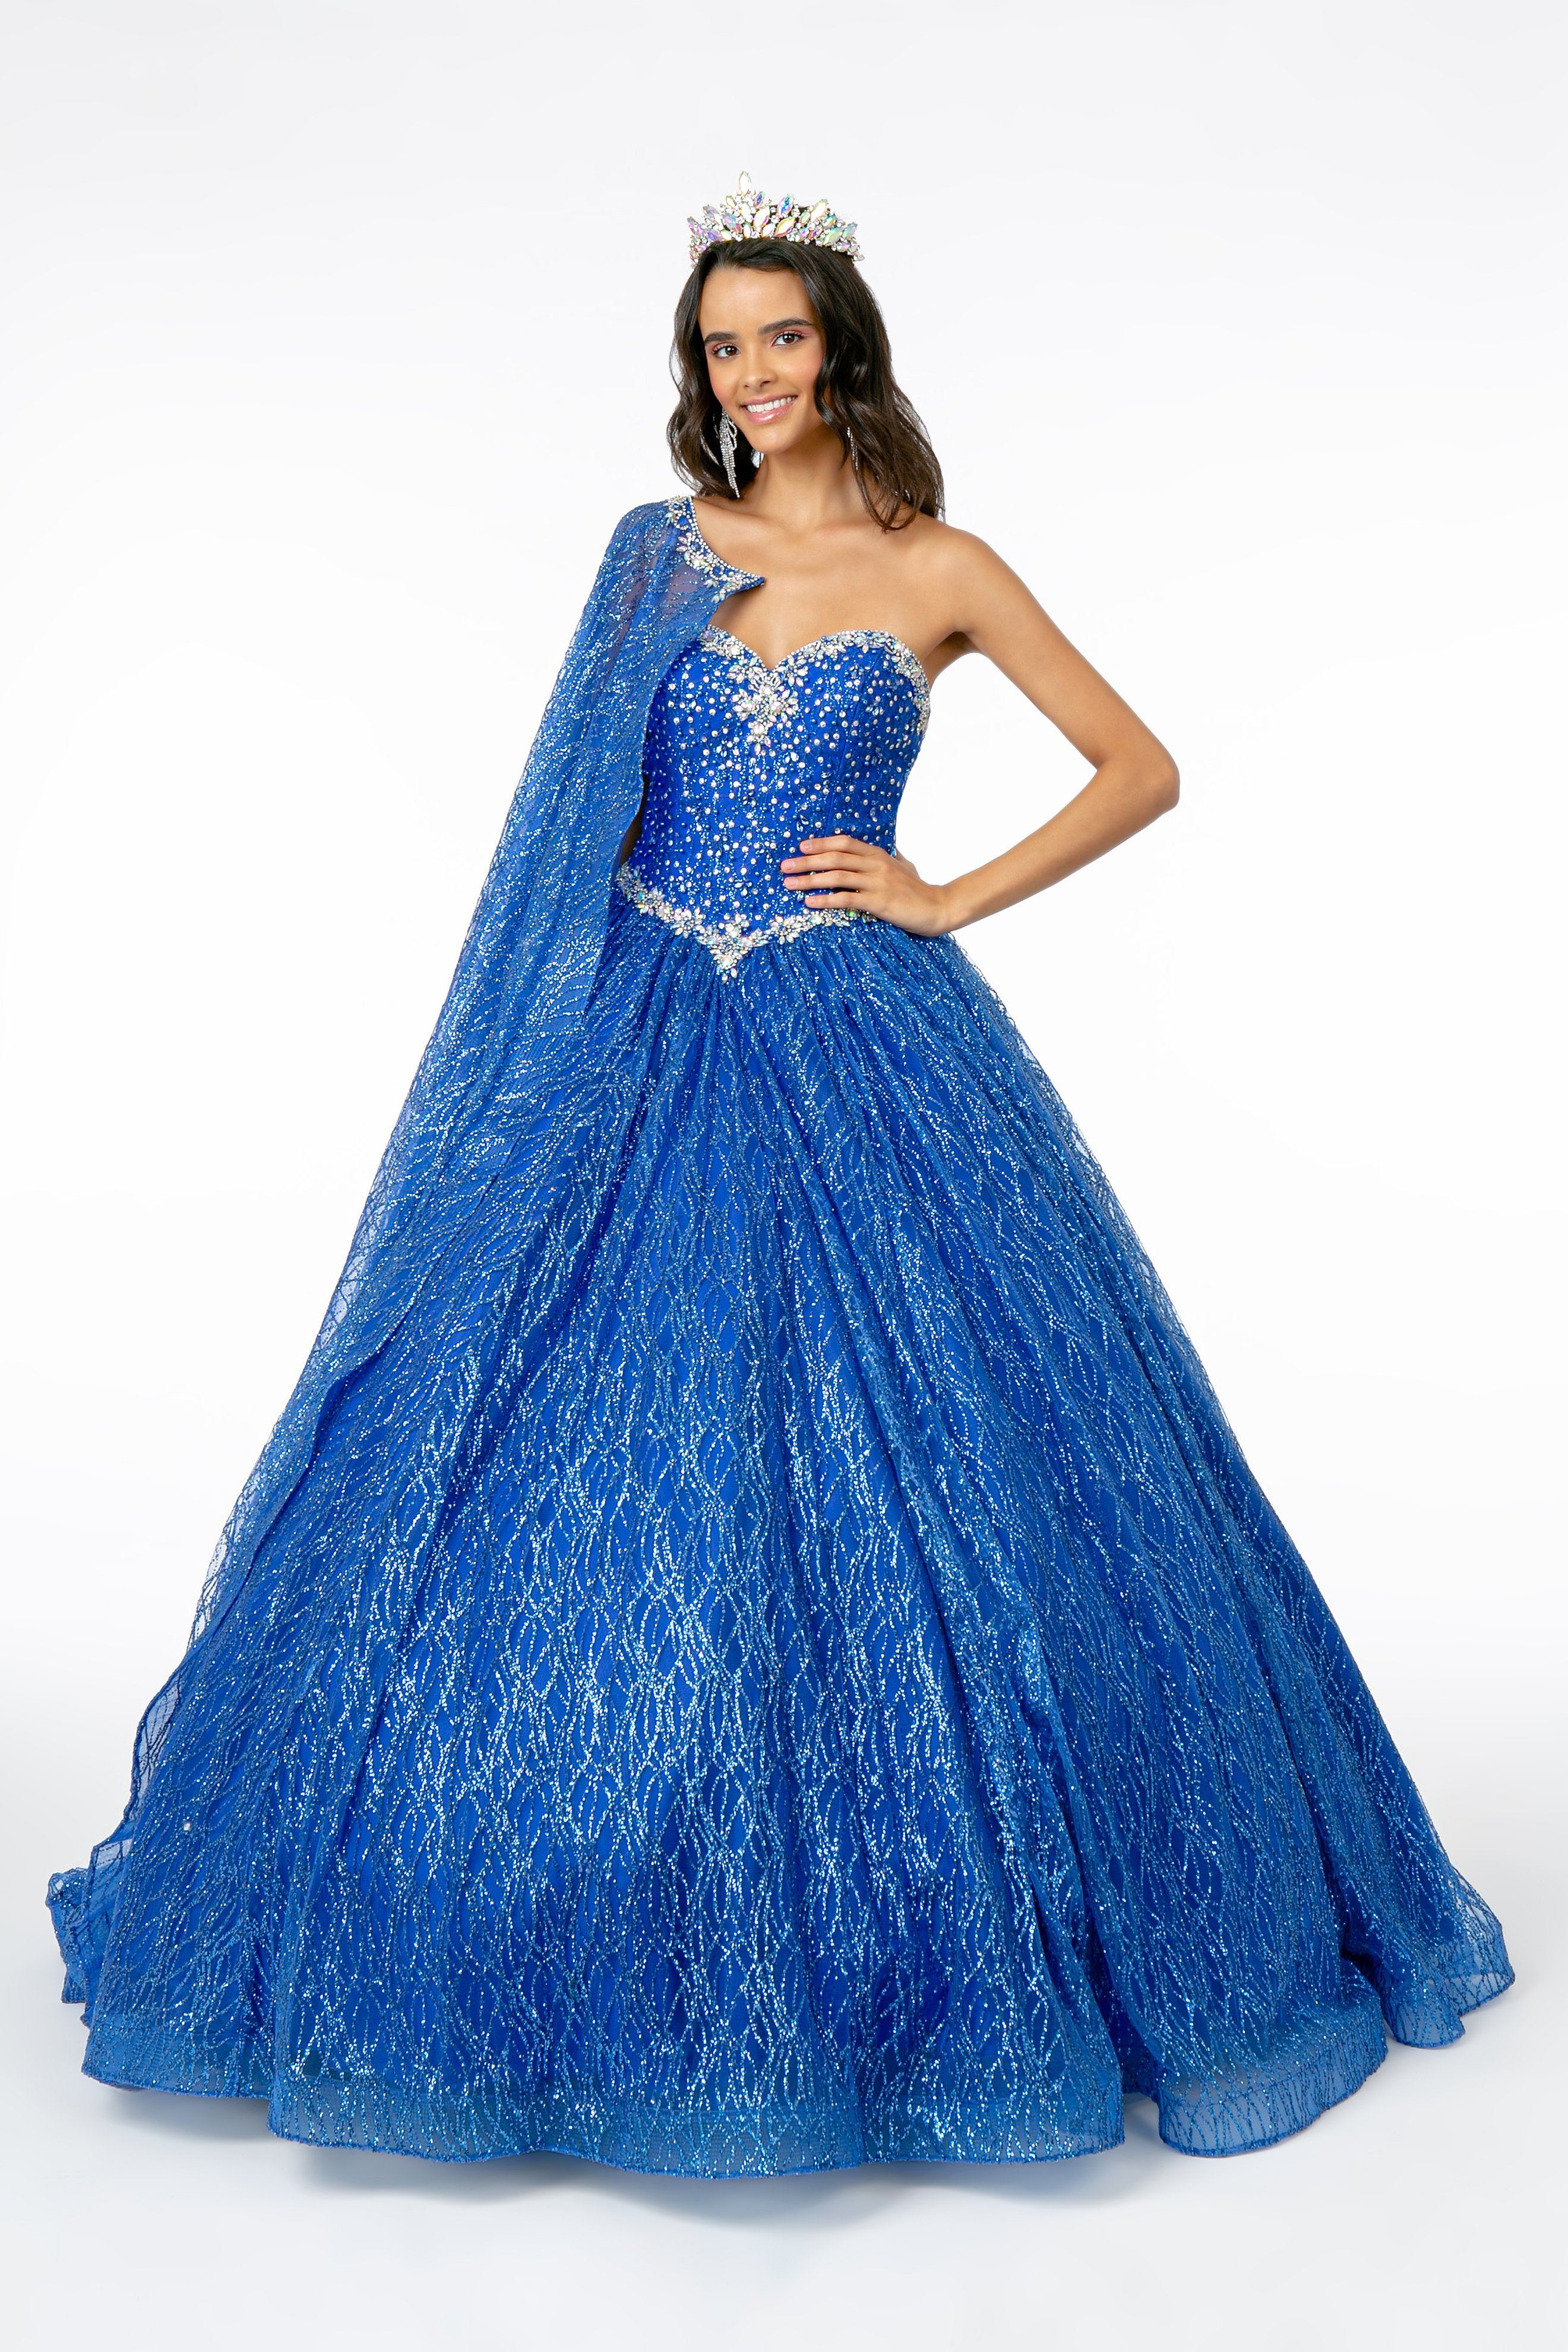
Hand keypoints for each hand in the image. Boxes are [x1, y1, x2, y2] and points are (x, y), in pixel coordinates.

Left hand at [780, 836, 954, 936]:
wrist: (937, 908)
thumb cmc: (919, 889)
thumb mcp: (905, 866)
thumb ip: (891, 856)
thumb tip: (887, 847)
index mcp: (879, 854)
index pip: (845, 842)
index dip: (822, 843)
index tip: (801, 846)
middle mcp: (876, 864)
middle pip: (835, 857)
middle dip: (807, 861)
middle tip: (784, 865)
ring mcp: (877, 882)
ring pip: (836, 876)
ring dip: (809, 879)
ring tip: (789, 884)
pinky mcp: (878, 902)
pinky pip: (846, 899)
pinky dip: (825, 900)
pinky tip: (809, 902)